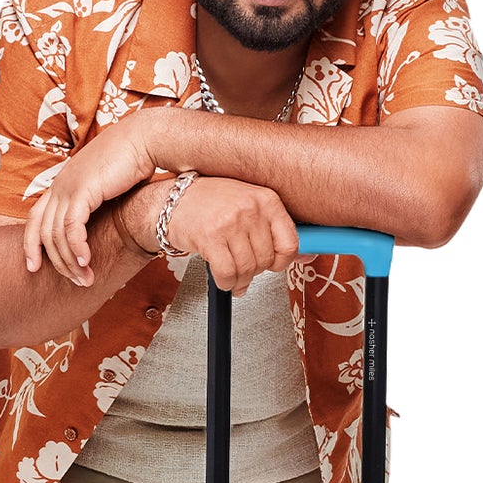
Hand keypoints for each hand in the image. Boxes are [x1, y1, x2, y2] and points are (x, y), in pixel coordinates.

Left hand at [22, 116, 156, 279]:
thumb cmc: (133, 163)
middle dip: (57, 263)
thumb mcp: (106, 188)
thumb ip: (96, 206)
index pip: (35, 218)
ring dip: (70, 261)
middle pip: (43, 232)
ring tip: (85, 279)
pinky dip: (77, 248)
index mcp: (62, 183)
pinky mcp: (83, 190)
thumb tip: (99, 227)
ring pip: (56, 234)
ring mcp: (68, 186)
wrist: (145, 140)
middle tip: (76, 282)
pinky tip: (86, 261)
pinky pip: (72, 228)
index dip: (31, 245)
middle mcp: (60, 184)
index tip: (33, 267)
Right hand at [158, 178, 298, 292]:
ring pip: (247, 270)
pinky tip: (222, 277)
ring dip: (239, 281)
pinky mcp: (210, 237)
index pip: (290, 243)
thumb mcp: (250, 207)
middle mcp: (250, 208)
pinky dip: (225, 283)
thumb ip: (278, 231)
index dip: (282, 262)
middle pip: (266, 261)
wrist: (173, 201)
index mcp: (266, 199)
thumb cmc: (213, 204)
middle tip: (243, 269)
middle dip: (255, 272)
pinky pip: (227, 274)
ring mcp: (230, 222)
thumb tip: (309, 255)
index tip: (272, 264)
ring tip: (232, 276)